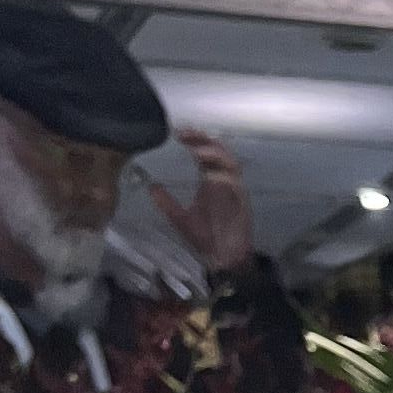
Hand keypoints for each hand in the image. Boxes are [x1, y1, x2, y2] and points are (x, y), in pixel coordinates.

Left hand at [148, 128, 254, 277]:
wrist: (223, 259)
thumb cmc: (206, 238)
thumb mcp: (179, 218)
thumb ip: (167, 202)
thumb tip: (151, 187)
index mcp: (210, 181)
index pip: (203, 153)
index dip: (193, 141)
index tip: (176, 133)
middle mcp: (223, 181)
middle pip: (218, 151)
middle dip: (203, 140)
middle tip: (186, 134)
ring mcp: (233, 190)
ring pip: (230, 162)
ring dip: (214, 153)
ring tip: (196, 150)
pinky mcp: (241, 203)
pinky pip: (236, 184)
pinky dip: (224, 176)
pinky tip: (209, 174)